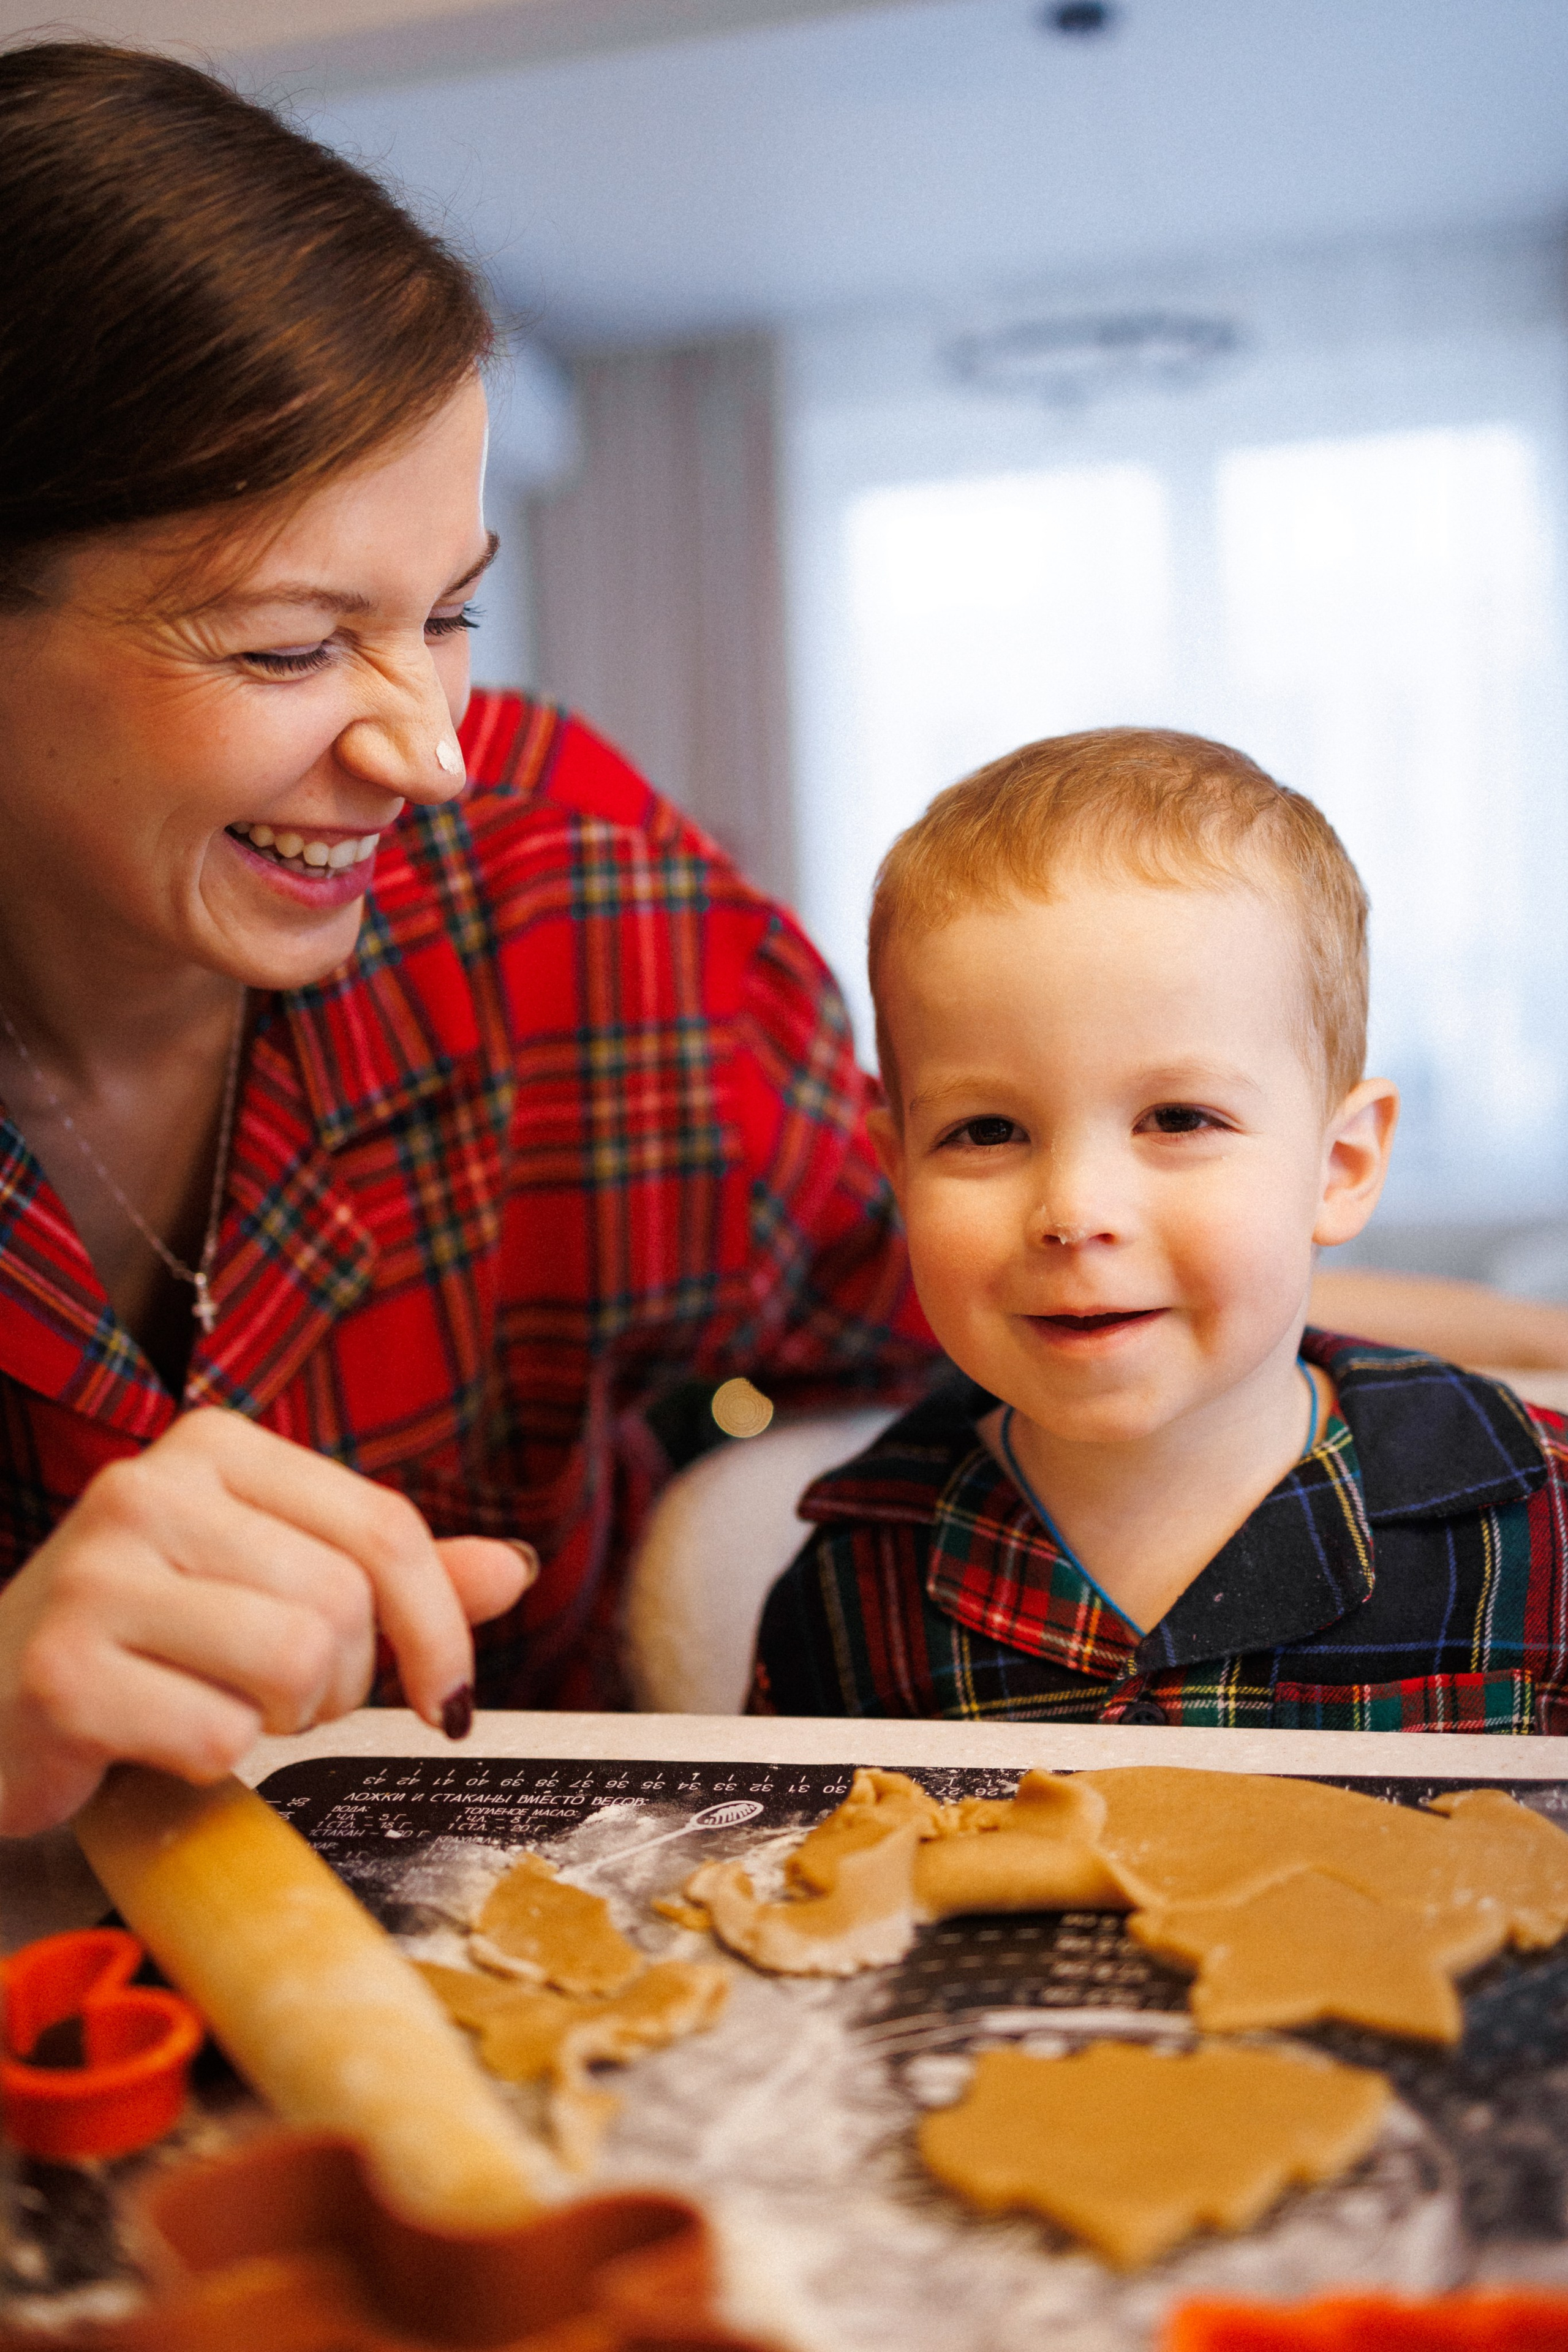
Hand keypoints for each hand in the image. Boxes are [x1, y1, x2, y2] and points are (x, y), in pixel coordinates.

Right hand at [0, 1408, 536, 1836]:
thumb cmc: (145, 1643)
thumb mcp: (271, 1584)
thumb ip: (388, 1575)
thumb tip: (511, 1569)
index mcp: (215, 1447)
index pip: (384, 1528)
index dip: (441, 1627)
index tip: (448, 1697)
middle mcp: (150, 1488)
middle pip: (345, 1604)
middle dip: (339, 1683)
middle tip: (274, 1698)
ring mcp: (98, 1575)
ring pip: (294, 1662)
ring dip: (278, 1721)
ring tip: (217, 1708)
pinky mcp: (64, 1672)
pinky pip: (218, 1736)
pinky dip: (208, 1763)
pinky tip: (155, 1740)